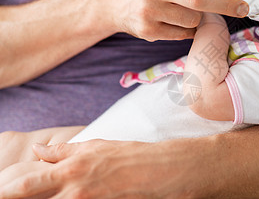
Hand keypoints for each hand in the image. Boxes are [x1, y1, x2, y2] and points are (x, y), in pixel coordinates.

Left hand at [0, 138, 218, 198]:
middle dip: (12, 195)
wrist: (161, 169)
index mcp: (70, 168)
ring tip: (36, 195)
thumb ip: (63, 151)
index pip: (25, 183)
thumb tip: (37, 151)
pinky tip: (64, 198)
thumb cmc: (129, 155)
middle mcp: (73, 189)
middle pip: (30, 198)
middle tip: (4, 194)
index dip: (4, 189)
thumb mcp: (94, 146)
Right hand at [101, 0, 247, 41]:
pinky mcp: (148, 32)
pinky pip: (182, 34)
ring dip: (201, 17)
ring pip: (192, 20)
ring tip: (193, 10)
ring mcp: (148, 11)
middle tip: (243, 8)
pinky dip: (190, 29)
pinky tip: (182, 21)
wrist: (111, 1)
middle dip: (225, 5)